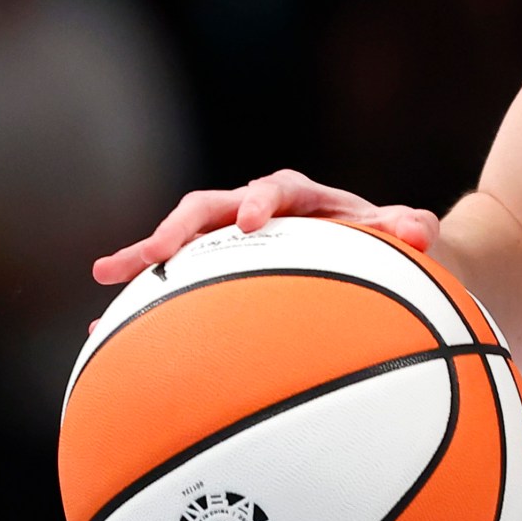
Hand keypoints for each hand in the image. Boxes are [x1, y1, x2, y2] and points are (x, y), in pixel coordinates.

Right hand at [92, 170, 441, 285]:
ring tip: (103, 277)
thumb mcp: (407, 233)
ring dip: (143, 258)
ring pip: (181, 242)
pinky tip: (104, 332)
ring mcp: (232, 239)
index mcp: (301, 196)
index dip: (257, 200)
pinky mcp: (219, 268)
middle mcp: (258, 210)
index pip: (274, 189)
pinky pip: (177, 282)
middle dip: (175, 229)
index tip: (249, 221)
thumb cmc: (394, 242)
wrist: (385, 257)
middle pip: (207, 209)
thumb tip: (417, 229)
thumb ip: (410, 227)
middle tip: (150, 255)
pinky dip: (146, 301)